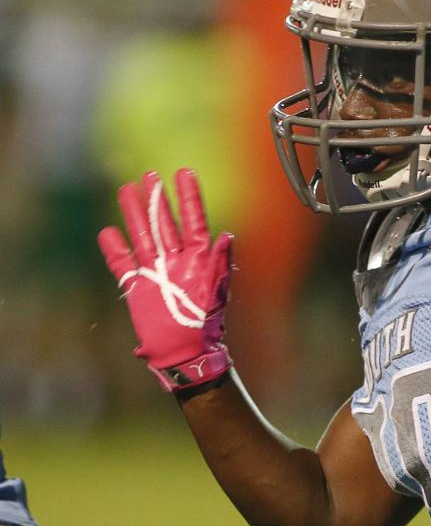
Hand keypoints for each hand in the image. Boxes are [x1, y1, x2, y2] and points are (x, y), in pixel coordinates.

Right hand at [98, 169, 233, 392]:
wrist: (185, 353)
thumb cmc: (205, 324)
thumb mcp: (215, 291)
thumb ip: (219, 263)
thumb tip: (226, 236)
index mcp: (198, 259)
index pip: (193, 221)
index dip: (189, 198)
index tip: (185, 172)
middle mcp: (176, 261)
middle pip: (164, 223)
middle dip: (157, 199)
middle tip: (149, 175)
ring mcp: (156, 272)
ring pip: (142, 236)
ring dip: (134, 214)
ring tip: (125, 189)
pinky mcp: (138, 287)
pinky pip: (123, 264)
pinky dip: (115, 249)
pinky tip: (108, 232)